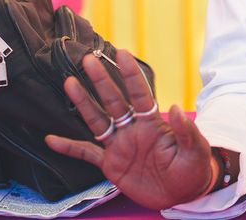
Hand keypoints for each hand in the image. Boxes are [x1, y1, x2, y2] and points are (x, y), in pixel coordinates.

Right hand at [45, 50, 215, 209]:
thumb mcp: (195, 150)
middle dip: (102, 80)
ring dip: (83, 102)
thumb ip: (185, 131)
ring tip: (69, 82)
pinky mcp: (111, 165)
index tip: (122, 53)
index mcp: (153, 123)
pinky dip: (69, 148)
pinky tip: (51, 139)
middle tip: (88, 59)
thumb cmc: (192, 168)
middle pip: (114, 100)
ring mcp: (120, 145)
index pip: (140, 93)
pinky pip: (86, 154)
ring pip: (97, 120)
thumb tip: (174, 107)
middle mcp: (133, 129)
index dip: (131, 74)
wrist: (182, 193)